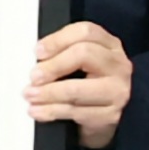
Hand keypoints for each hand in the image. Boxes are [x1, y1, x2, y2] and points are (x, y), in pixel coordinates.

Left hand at [28, 21, 133, 149]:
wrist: (109, 117)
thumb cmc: (90, 85)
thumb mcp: (82, 63)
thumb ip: (64, 54)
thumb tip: (37, 61)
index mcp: (110, 45)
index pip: (85, 32)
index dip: (58, 40)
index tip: (38, 52)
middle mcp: (117, 65)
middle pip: (83, 54)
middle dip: (53, 66)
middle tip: (34, 76)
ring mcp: (116, 91)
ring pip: (76, 89)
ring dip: (47, 93)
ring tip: (31, 95)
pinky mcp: (110, 115)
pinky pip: (75, 112)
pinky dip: (52, 111)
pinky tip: (39, 111)